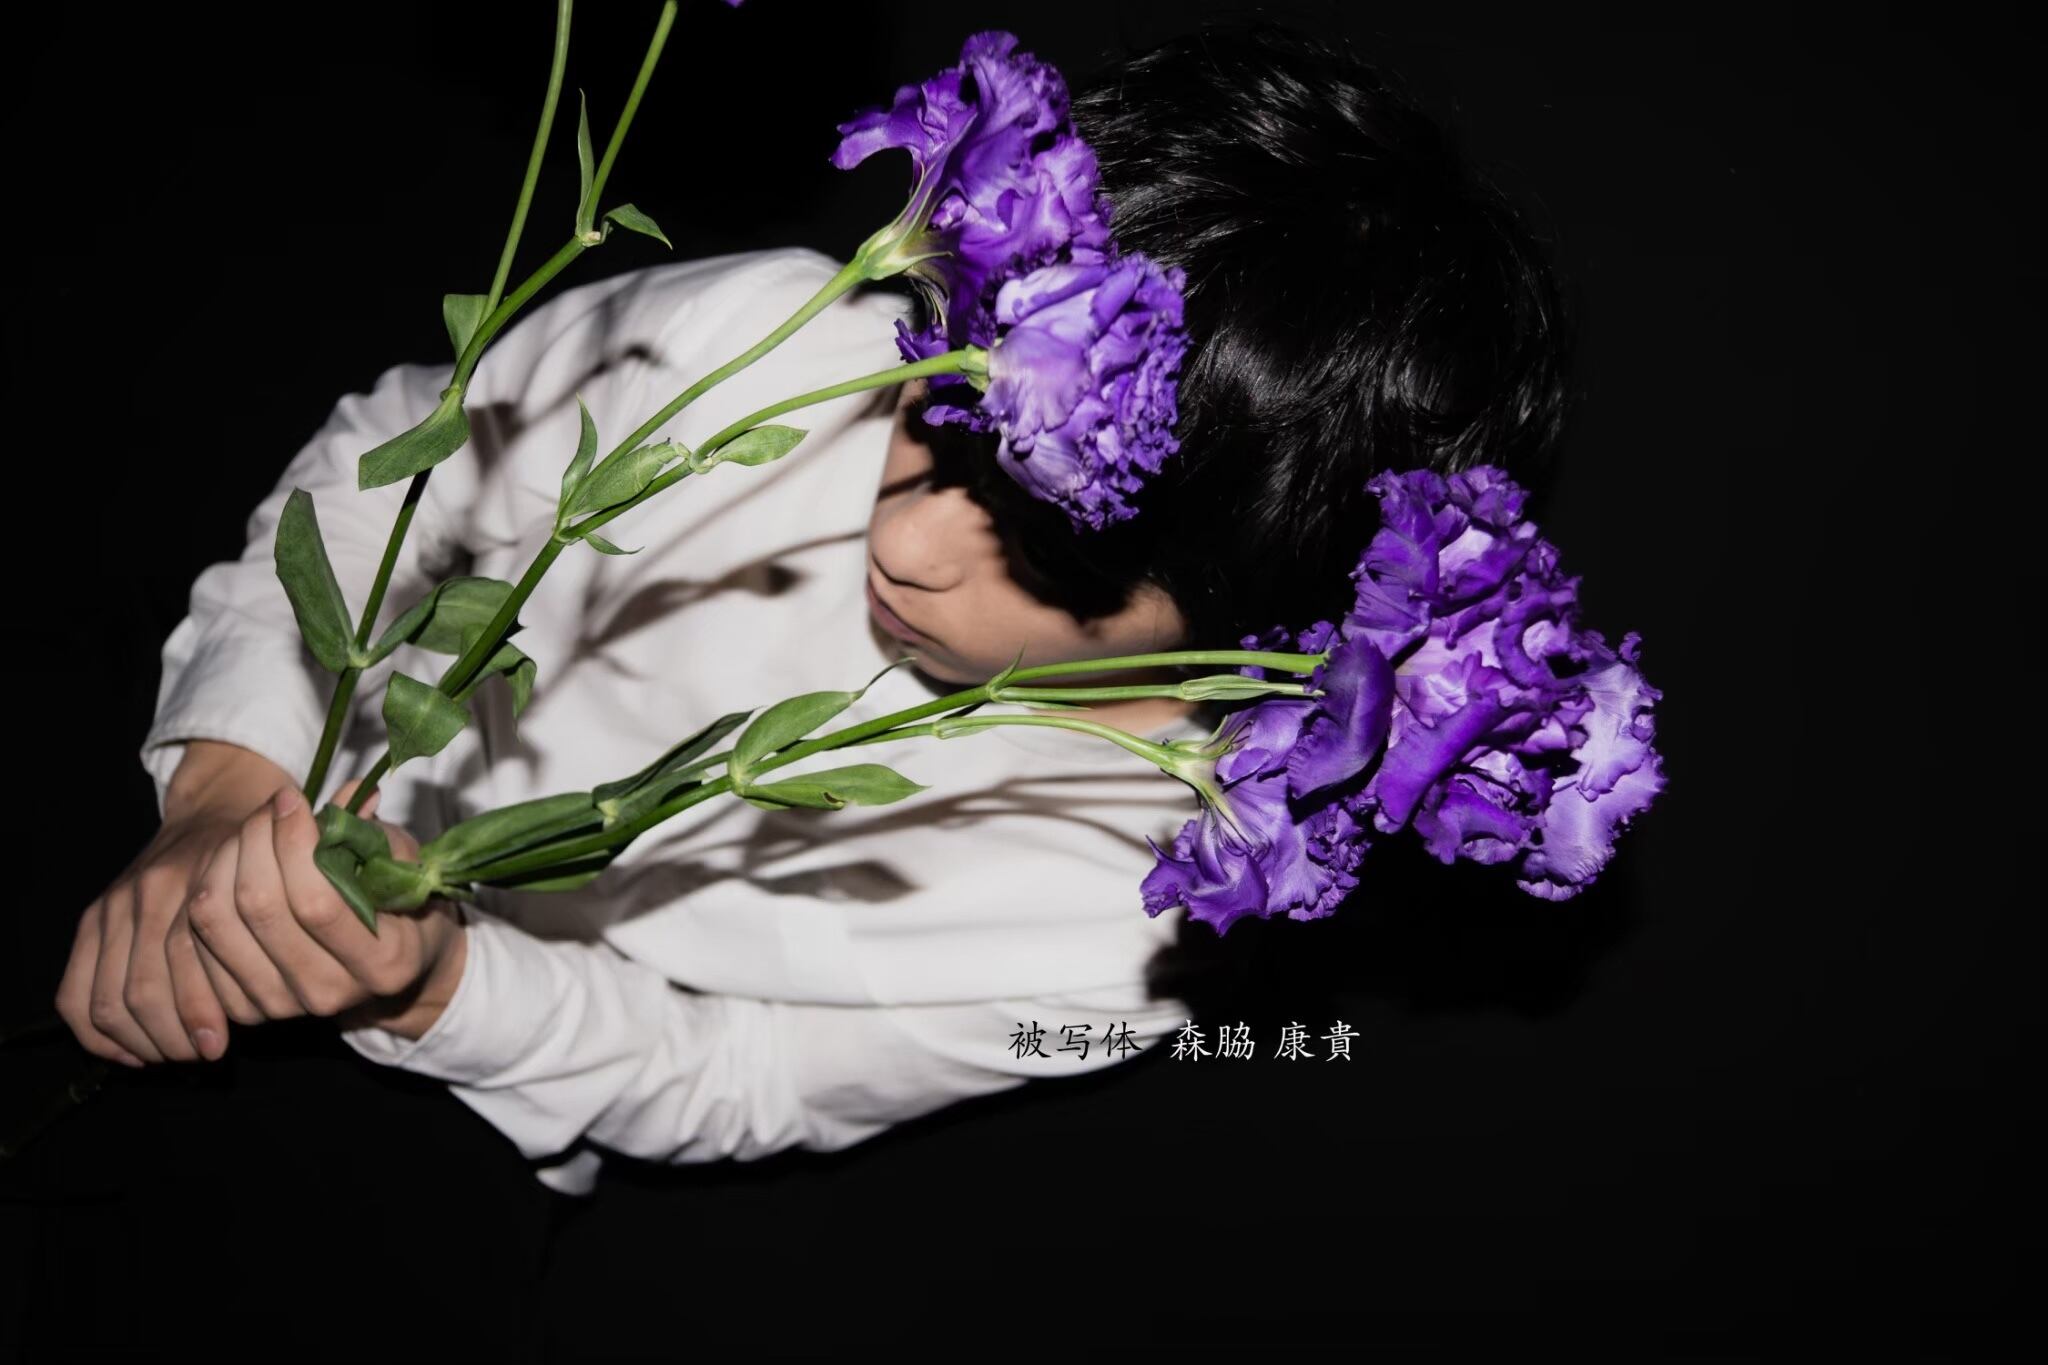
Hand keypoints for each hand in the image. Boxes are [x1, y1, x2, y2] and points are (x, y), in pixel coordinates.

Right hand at [57, 741, 294, 1065]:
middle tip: (199, 1055)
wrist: (221, 804)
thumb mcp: (302, 869)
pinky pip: (76, 990)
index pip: (186, 959)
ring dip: (139, 1038)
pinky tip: (132, 1052)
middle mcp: (154, 889)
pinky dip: (98, 1031)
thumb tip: (350, 985)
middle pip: (144, 987)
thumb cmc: (271, 848)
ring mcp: (119, 902)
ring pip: (109, 996)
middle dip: (170, 1035)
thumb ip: (317, 914)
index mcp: (204, 878)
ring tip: (172, 1056)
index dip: (199, 1012)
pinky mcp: (97, 914)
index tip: (219, 1046)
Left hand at [177, 780, 468, 1049]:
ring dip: (225, 858)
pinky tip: (232, 864)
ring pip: (217, 919)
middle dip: (256, 839)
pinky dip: (206, 888)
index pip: (317, 903)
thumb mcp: (404, 868)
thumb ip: (377, 834)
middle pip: (259, 906)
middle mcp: (330, 994)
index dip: (294, 842)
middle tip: (269, 808)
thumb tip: (351, 793)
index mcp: (383, 963)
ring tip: (250, 833)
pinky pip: (194, 938)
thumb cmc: (398, 907)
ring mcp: (281, 1005)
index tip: (291, 798)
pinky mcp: (243, 1007)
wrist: (386, 971)